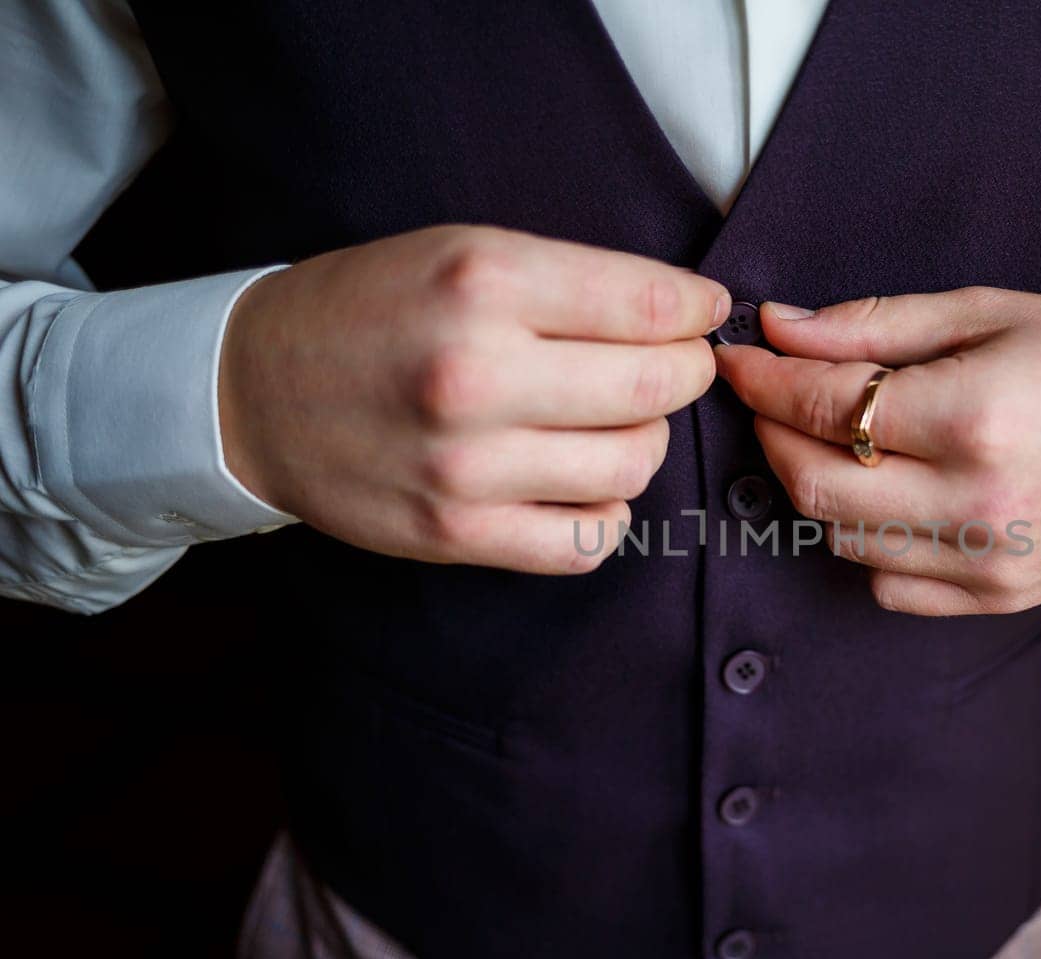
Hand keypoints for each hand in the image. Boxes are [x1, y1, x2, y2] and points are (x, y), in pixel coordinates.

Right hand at [219, 224, 728, 572]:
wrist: (251, 389)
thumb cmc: (369, 309)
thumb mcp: (460, 251)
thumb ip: (573, 279)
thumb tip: (689, 312)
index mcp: (483, 284)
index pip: (650, 306)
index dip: (698, 311)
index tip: (703, 313)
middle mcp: (476, 375)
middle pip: (655, 389)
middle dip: (684, 374)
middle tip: (669, 366)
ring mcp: (466, 466)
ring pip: (633, 465)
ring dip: (645, 442)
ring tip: (612, 421)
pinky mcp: (457, 533)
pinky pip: (588, 541)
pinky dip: (607, 512)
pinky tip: (583, 482)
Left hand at [716, 288, 1040, 615]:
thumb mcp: (991, 312)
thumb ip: (876, 325)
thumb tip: (780, 327)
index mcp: (974, 416)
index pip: (823, 407)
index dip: (764, 380)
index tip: (738, 357)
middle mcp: (977, 501)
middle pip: (814, 485)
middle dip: (771, 436)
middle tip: (770, 398)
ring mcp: (989, 561)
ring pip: (843, 539)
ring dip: (814, 487)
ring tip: (829, 439)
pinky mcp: (1001, 597)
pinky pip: (891, 587)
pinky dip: (866, 544)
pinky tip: (886, 496)